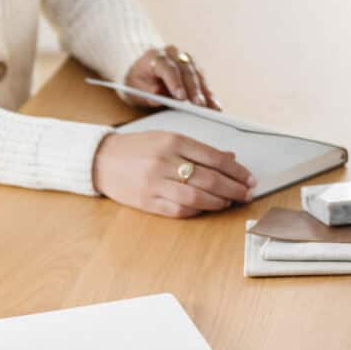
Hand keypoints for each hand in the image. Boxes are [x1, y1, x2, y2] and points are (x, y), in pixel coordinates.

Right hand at [92, 131, 255, 217]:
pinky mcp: (147, 201)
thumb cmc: (138, 148)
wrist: (100, 159)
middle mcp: (164, 161)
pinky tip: (206, 208)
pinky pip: (179, 210)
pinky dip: (197, 210)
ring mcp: (154, 183)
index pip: (214, 158)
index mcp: (173, 141)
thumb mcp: (168, 138)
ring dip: (219, 202)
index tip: (250, 179)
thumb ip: (199, 150)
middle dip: (234, 189)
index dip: (237, 171)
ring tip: (229, 202)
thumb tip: (231, 159)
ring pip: (197, 197)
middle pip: (210, 179)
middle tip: (246, 194)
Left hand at [121, 46, 219, 109]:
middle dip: (194, 89)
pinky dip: (209, 94)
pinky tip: (215, 107)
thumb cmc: (136, 81)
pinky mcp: (195, 69)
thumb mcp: (133, 87)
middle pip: (187, 71)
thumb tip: (157, 94)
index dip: (175, 83)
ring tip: (212, 109)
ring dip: (205, 93)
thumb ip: (144, 91)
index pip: (168, 68)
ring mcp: (186, 60)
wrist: (142, 70)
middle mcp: (173, 54)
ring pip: (198, 75)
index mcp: (155, 56)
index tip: (181, 98)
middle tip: (199, 106)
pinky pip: (204, 81)